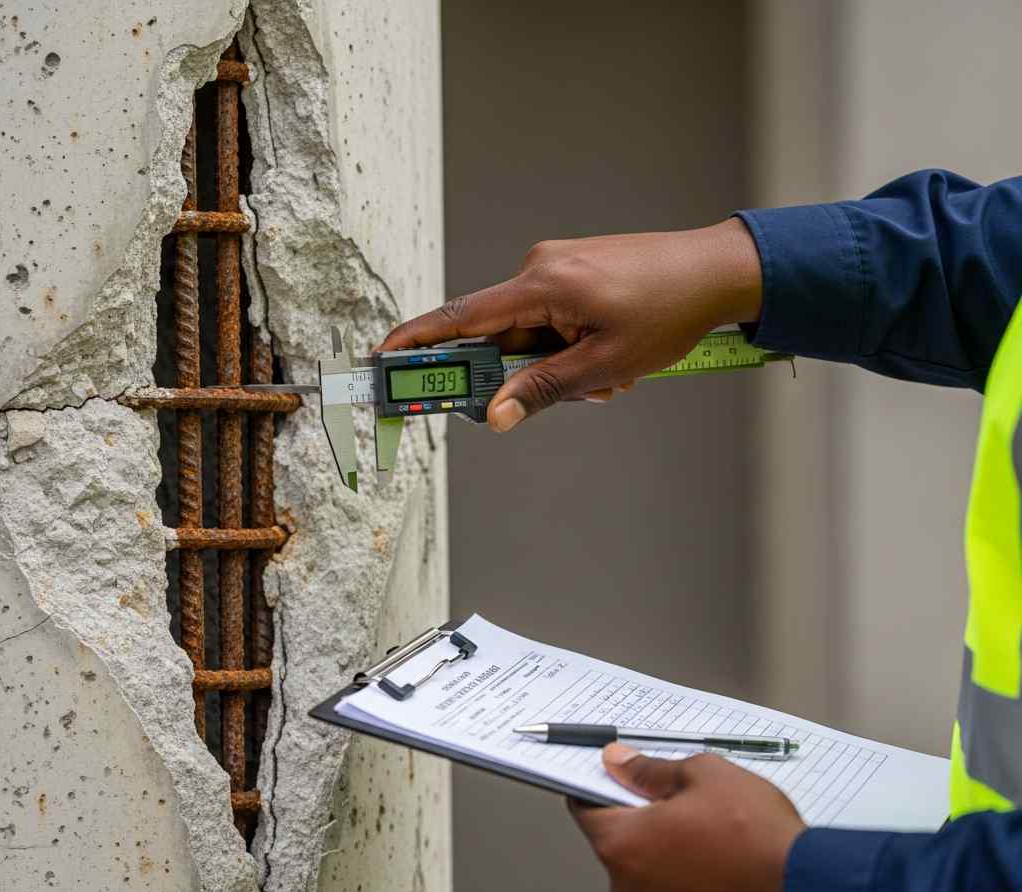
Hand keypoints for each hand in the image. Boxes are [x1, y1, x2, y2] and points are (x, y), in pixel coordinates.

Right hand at [378, 219, 761, 430]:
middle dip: (527, 374)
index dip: (417, 342)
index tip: (382, 359)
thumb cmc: (668, 310)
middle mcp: (540, 269)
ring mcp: (558, 269)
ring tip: (612, 377)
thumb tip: (494, 415)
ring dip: (559, 366)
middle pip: (501, 336)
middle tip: (576, 391)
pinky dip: (572, 348)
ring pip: (533, 334)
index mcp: (540, 285)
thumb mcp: (603, 364)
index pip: (459, 318)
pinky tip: (611, 361)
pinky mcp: (575, 273)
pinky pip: (554, 320)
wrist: (717, 270)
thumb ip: (541, 389)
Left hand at [570, 744, 805, 891]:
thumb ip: (650, 769)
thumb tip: (617, 761)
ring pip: (649, 873)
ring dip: (667, 852)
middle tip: (678, 796)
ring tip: (710, 831)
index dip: (597, 785)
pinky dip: (690, 882)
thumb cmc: (753, 832)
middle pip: (618, 842)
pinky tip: (723, 864)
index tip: (612, 773)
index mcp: (622, 845)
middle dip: (640, 818)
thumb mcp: (701, 774)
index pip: (584, 808)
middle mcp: (630, 889)